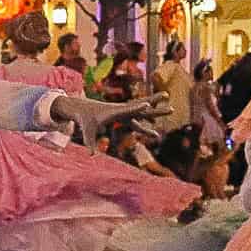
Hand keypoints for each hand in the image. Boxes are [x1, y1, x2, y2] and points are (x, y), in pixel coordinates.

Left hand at [50, 92, 170, 148]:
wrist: (83, 108)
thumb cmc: (85, 120)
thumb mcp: (87, 132)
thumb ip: (90, 143)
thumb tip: (91, 155)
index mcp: (114, 112)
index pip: (128, 110)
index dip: (137, 108)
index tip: (147, 104)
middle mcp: (122, 109)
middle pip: (141, 107)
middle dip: (154, 103)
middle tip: (167, 98)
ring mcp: (124, 109)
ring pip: (142, 107)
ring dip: (154, 101)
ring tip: (166, 95)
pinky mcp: (123, 112)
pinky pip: (139, 113)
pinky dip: (147, 115)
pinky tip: (154, 121)